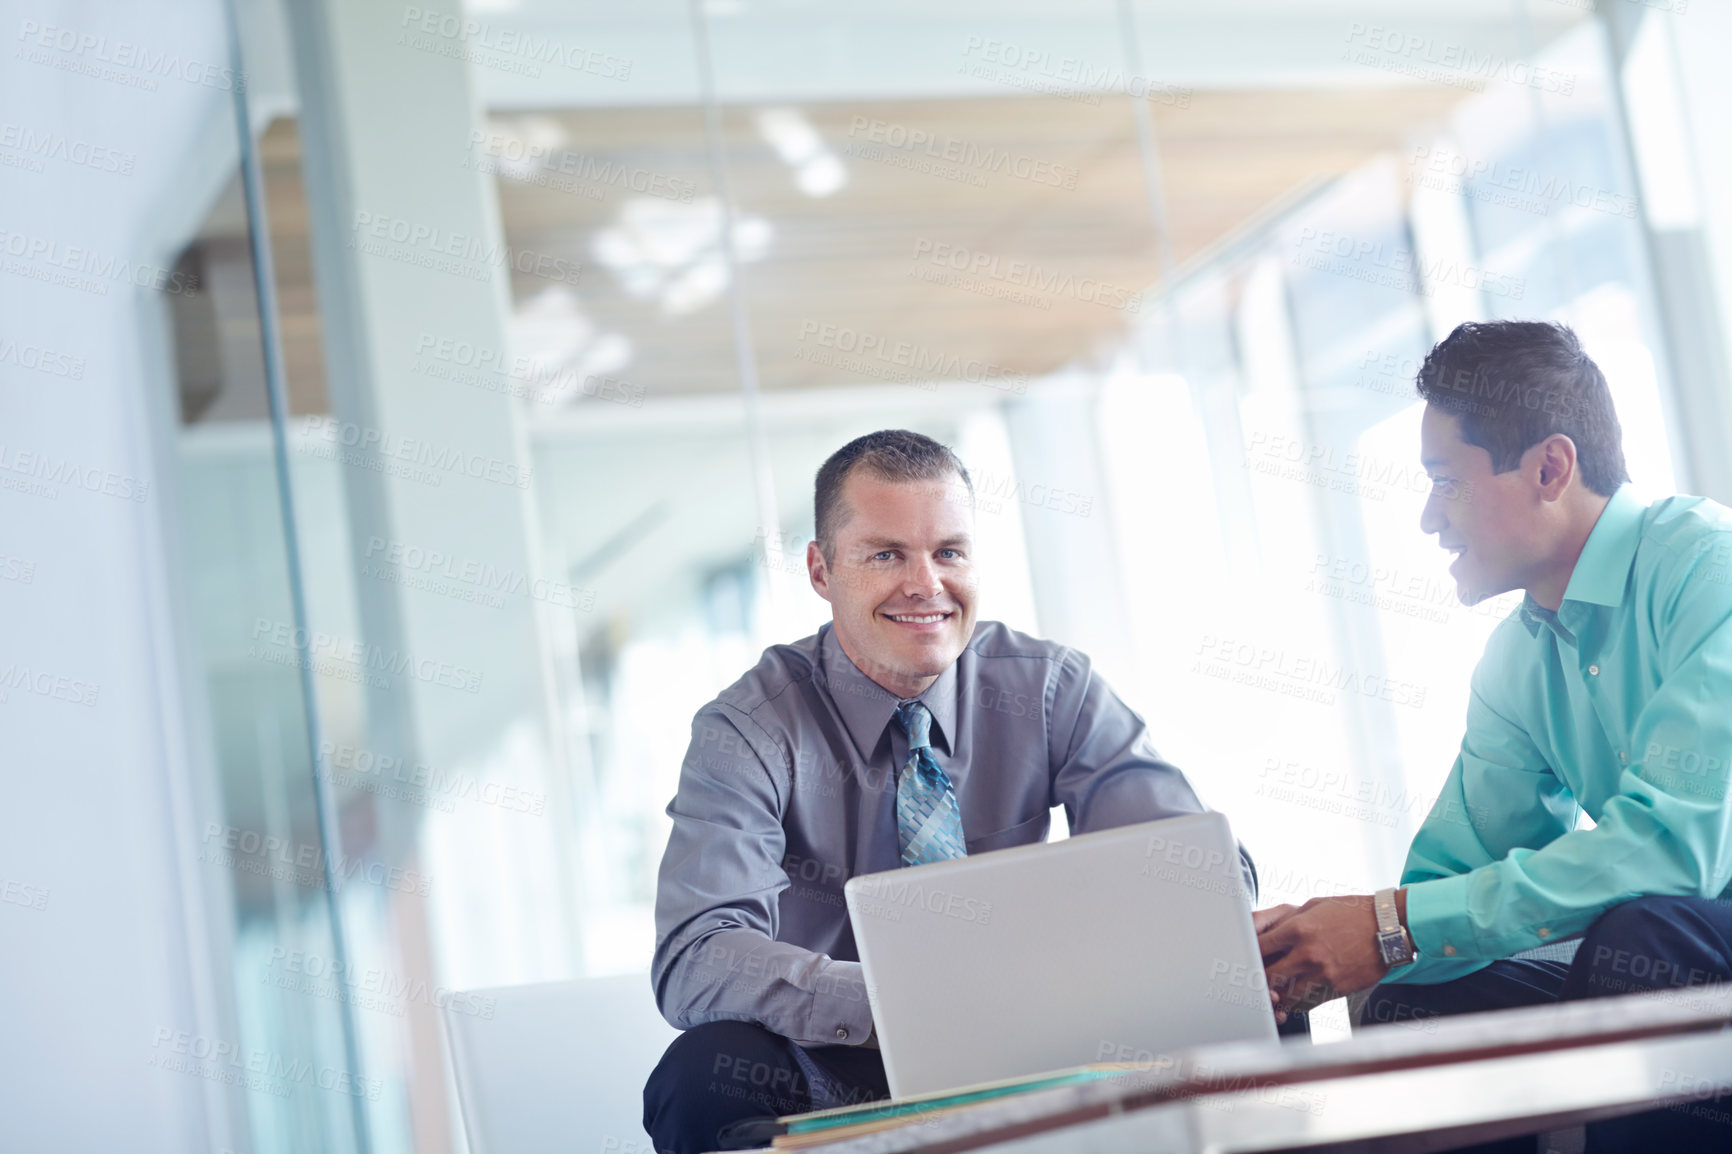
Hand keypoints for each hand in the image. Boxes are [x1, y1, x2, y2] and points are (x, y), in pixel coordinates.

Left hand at [1256, 894, 1390, 1016]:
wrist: (1388, 927)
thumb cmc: (1351, 912)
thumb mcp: (1315, 905)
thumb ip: (1290, 920)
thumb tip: (1269, 933)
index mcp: (1298, 929)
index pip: (1260, 948)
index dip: (1249, 955)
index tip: (1247, 958)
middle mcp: (1307, 953)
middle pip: (1268, 976)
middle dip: (1259, 979)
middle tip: (1255, 980)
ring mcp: (1323, 973)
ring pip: (1287, 995)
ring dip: (1278, 995)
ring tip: (1273, 992)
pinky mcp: (1337, 988)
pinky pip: (1310, 1001)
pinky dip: (1299, 1000)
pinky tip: (1295, 996)